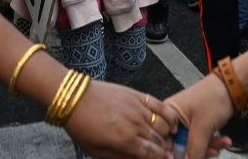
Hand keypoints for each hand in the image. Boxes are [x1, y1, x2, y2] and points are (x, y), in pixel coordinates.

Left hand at [64, 82, 179, 157]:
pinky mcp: (137, 95)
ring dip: (168, 135)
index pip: (154, 155)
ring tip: (166, 140)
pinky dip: (170, 116)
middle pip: (160, 141)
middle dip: (165, 150)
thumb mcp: (97, 152)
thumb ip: (120, 158)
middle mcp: (135, 125)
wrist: (74, 98)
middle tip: (165, 153)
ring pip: (164, 125)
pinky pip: (160, 105)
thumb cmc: (83, 127)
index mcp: (125, 141)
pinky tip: (172, 123)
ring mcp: (138, 108)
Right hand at [165, 76, 233, 158]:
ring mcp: (185, 122)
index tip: (188, 158)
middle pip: (179, 146)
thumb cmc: (213, 98)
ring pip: (192, 145)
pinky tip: (223, 141)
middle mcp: (173, 119)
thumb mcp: (202, 128)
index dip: (175, 155)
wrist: (233, 85)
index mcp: (168, 115)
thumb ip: (194, 151)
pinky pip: (199, 140)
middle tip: (211, 153)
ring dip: (207, 148)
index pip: (165, 143)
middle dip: (196, 152)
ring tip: (221, 145)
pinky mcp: (196, 124)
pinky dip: (211, 142)